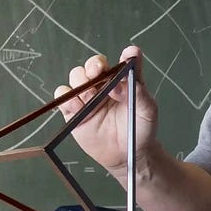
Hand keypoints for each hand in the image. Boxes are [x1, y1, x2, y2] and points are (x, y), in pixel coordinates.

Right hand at [54, 45, 158, 181]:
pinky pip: (63, 97)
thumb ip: (139, 93)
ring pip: (76, 76)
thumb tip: (121, 80)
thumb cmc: (139, 130)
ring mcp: (88, 97)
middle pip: (93, 65)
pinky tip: (77, 105)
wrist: (126, 155)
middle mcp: (105, 85)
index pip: (123, 61)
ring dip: (80, 81)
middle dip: (93, 65)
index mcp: (125, 81)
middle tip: (97, 72)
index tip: (128, 55)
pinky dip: (66, 97)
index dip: (125, 56)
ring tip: (91, 96)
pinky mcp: (74, 111)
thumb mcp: (147, 111)